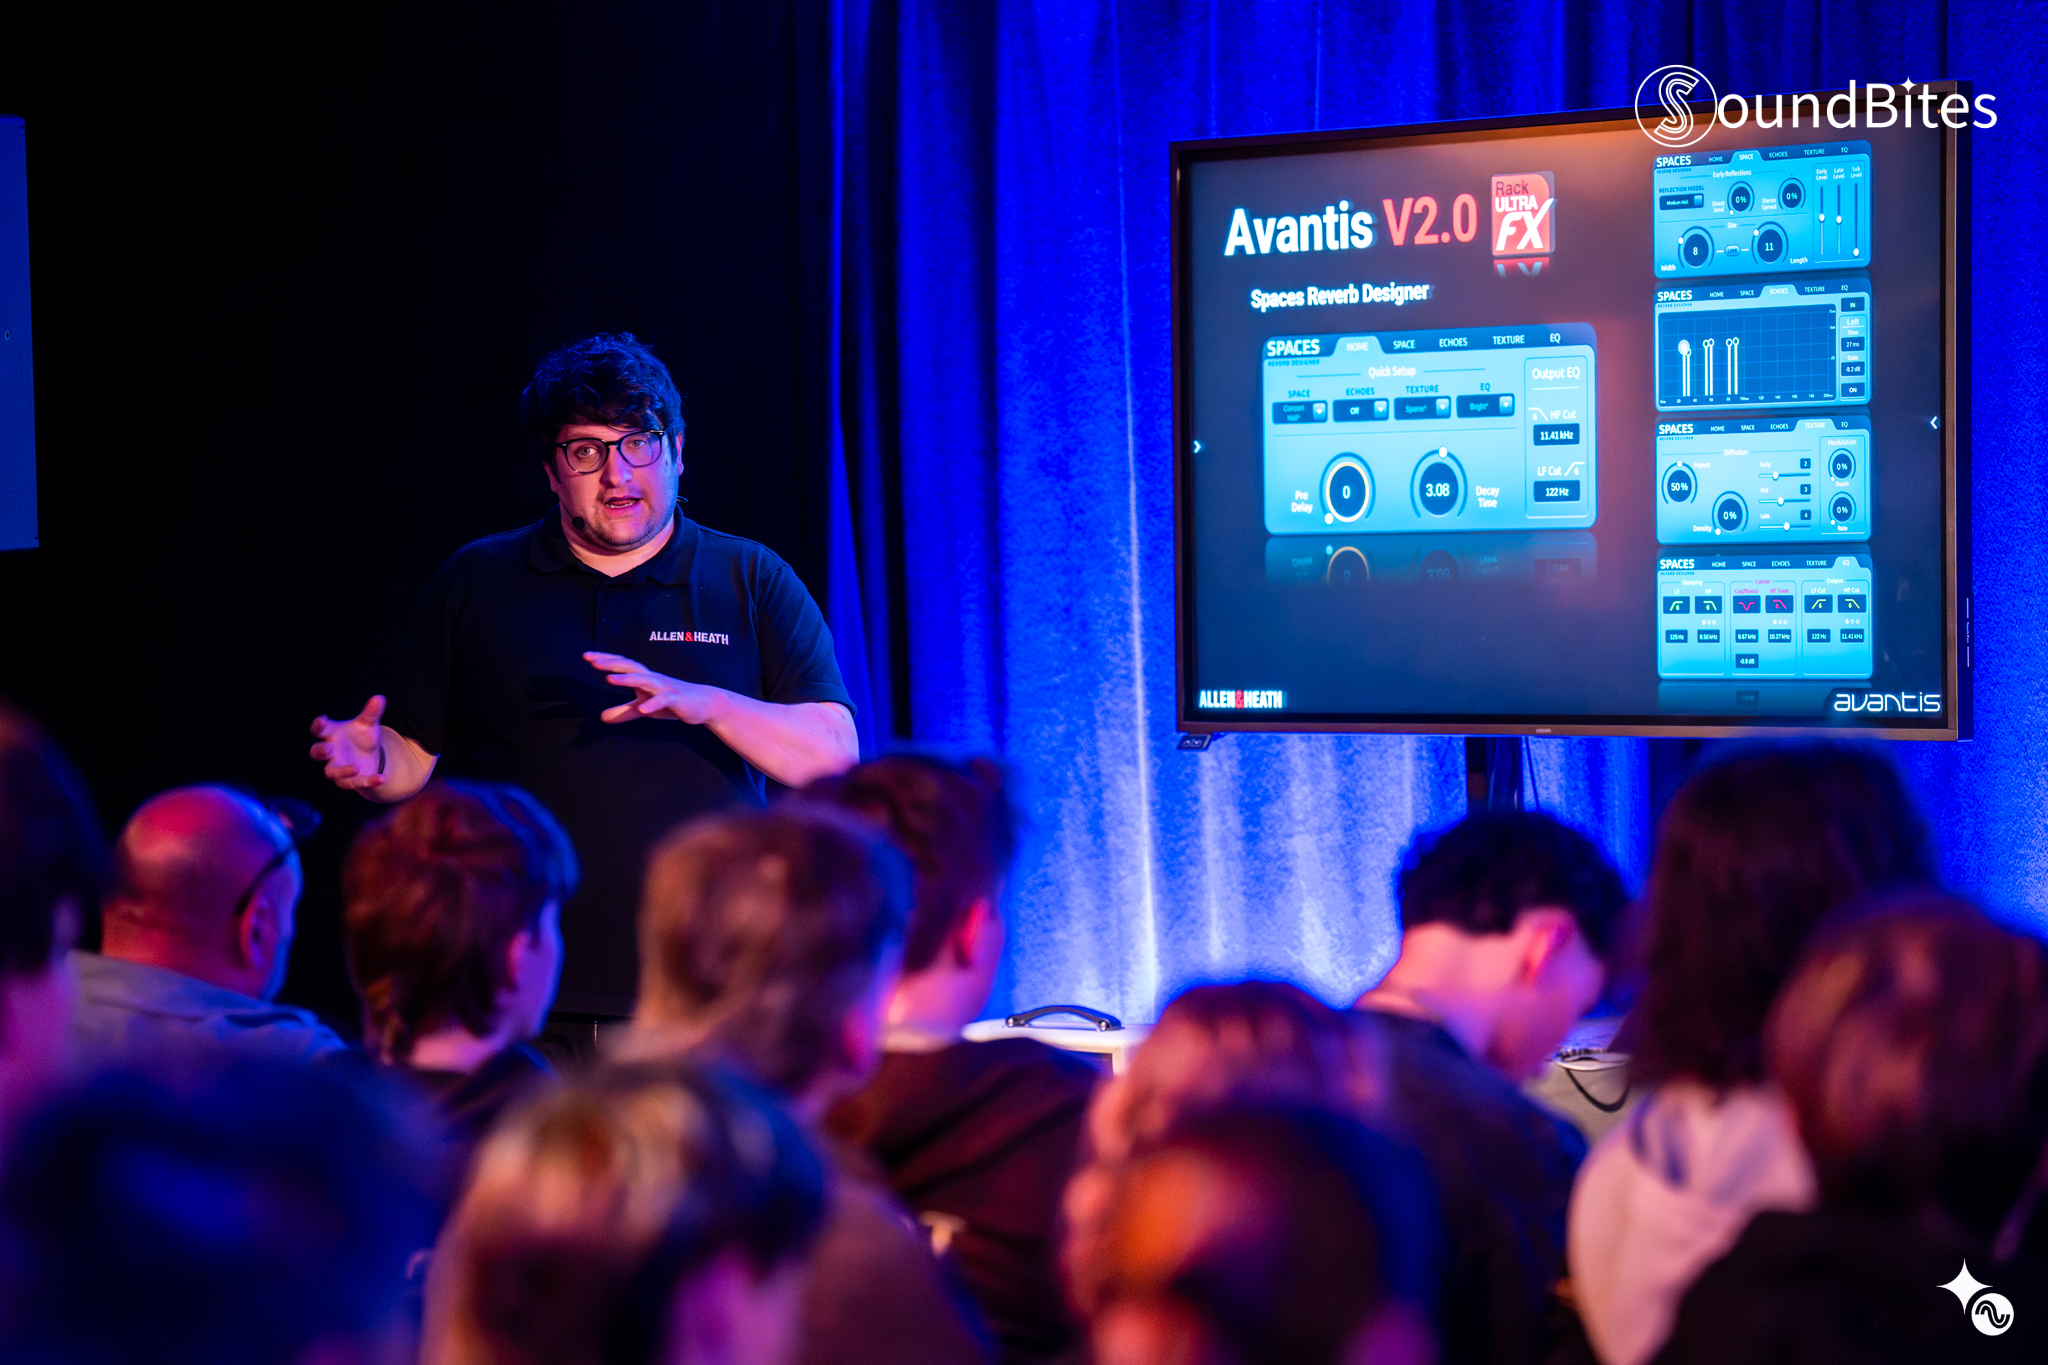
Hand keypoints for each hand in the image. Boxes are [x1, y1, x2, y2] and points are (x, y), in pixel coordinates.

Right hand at [309, 695, 388, 790]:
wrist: (370, 755)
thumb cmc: (361, 736)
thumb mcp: (367, 724)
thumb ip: (371, 713)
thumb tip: (380, 698)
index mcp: (331, 734)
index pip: (319, 729)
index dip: (318, 726)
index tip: (322, 721)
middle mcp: (330, 752)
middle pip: (316, 752)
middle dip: (319, 751)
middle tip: (327, 749)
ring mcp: (337, 767)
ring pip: (331, 772)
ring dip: (342, 771)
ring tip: (355, 767)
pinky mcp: (349, 780)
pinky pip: (353, 783)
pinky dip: (367, 782)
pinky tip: (381, 778)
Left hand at [585, 652, 723, 725]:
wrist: (703, 704)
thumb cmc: (672, 702)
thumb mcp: (644, 708)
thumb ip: (624, 711)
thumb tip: (601, 718)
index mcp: (644, 678)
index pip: (622, 665)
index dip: (605, 660)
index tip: (586, 656)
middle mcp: (653, 678)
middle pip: (630, 667)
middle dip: (611, 664)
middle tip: (593, 662)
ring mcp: (665, 687)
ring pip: (645, 680)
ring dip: (627, 680)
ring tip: (609, 680)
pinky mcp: (676, 699)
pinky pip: (663, 700)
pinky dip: (652, 704)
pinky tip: (641, 710)